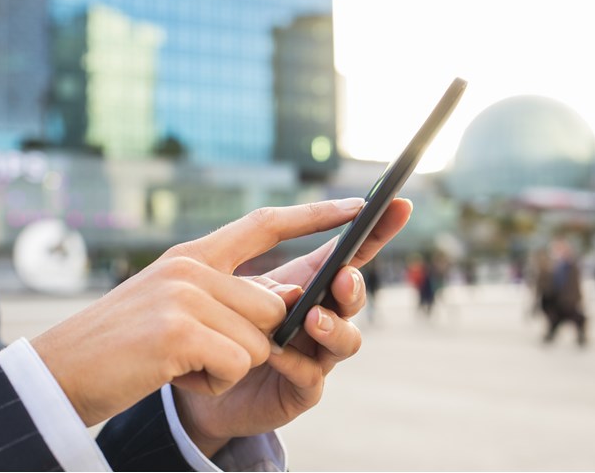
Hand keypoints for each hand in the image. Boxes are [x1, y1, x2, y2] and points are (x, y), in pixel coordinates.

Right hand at [30, 198, 369, 426]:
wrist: (57, 375)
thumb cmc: (120, 348)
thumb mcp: (171, 307)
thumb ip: (224, 294)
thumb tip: (285, 296)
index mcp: (191, 255)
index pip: (265, 224)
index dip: (313, 215)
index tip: (357, 206)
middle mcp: (191, 266)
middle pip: (273, 304)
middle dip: (250, 341)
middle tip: (195, 352)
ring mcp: (185, 294)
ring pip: (260, 338)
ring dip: (227, 365)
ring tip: (177, 362)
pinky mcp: (179, 329)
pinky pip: (237, 364)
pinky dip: (212, 382)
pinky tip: (172, 374)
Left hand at [173, 198, 412, 455]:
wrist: (196, 378)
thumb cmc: (222, 323)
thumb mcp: (233, 288)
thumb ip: (260, 282)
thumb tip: (296, 291)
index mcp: (309, 281)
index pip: (351, 251)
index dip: (377, 228)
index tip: (398, 204)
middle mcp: (323, 315)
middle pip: (353, 296)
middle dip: (353, 285)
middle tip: (341, 277)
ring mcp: (317, 354)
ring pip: (347, 340)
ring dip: (334, 327)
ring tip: (311, 318)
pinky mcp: (301, 390)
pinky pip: (312, 376)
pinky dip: (298, 363)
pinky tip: (277, 355)